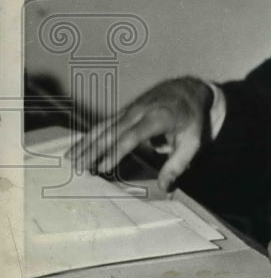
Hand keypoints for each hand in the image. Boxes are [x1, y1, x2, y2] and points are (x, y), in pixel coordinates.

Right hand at [68, 76, 212, 192]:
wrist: (187, 90)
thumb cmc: (191, 118)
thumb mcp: (193, 142)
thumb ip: (178, 164)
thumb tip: (164, 187)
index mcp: (158, 117)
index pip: (133, 137)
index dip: (117, 152)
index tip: (102, 168)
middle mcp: (139, 111)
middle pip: (112, 132)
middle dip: (93, 151)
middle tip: (78, 169)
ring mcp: (129, 109)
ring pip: (103, 127)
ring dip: (86, 143)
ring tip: (70, 160)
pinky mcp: (124, 112)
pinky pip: (103, 125)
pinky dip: (89, 137)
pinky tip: (77, 148)